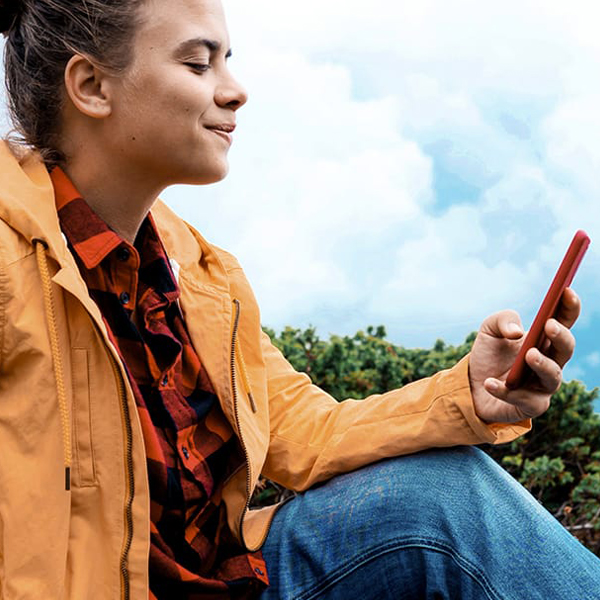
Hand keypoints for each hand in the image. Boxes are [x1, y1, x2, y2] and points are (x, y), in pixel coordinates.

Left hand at [469, 288, 579, 423]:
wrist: (470, 386)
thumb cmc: (488, 356)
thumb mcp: (489, 330)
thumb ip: (502, 320)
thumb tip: (517, 332)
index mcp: (543, 340)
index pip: (564, 321)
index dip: (569, 307)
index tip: (566, 291)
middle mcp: (550, 362)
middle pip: (565, 350)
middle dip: (561, 337)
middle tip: (548, 325)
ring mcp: (542, 386)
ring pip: (553, 377)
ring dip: (542, 364)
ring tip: (528, 354)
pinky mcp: (530, 406)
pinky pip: (524, 400)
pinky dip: (506, 391)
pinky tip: (490, 383)